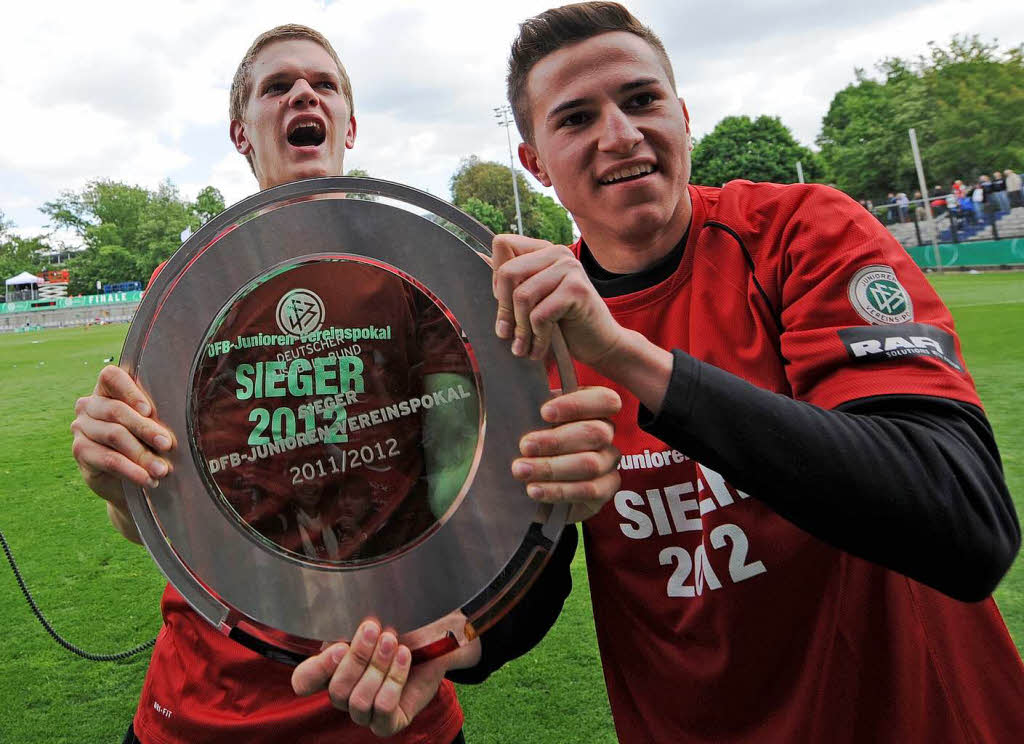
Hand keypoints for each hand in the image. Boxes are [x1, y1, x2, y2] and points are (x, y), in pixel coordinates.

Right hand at [71, 365, 174, 511]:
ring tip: (162, 469)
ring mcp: (82, 427)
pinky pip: (108, 459)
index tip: (149, 410)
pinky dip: (131, 470)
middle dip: (146, 429)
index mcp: (108, 390)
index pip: (111, 377)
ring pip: (114, 435)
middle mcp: (90, 405)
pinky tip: (147, 479)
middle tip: (168, 444)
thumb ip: (156, 418)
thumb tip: (180, 420)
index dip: (130, 391)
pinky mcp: (80, 451)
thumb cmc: (146, 444)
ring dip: (142, 454)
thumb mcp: (151, 428)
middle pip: (117, 410)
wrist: (129, 481)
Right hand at [292, 619, 480, 737]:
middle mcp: (345, 694)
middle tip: (376, 630)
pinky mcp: (389, 722)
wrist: (436, 632)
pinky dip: (394, 681)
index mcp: (332, 668)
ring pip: (359, 702)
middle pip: (336, 690)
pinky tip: (404, 657)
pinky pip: (383, 711)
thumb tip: (338, 627)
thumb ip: (348, 623)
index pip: (304, 681)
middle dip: (358, 658)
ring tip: (394, 642)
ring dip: (378, 668)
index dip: (317, 669)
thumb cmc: (400, 623)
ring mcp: (366, 712)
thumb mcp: (373, 618)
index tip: (340, 646)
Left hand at [492, 234, 624, 366]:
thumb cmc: (564, 324)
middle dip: (503, 310)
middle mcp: (557, 252)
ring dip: (520, 329)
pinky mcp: (577, 289)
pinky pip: (540, 314)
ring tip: (523, 347)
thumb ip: (512, 282)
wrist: (601, 344)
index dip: (496, 279)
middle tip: (507, 335)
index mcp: (543, 250)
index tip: (505, 305)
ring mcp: (569, 268)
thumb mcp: (533, 300)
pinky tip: (540, 349)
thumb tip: (478, 258)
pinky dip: (537, 337)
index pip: (502, 244)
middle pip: (507, 272)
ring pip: (522, 296)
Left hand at [514, 386, 620, 521]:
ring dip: (552, 468)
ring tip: (521, 470)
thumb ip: (531, 407)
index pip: (604, 400)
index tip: (544, 413)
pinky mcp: (606, 488)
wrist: (530, 476)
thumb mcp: (528, 419)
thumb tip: (517, 393)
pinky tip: (535, 490)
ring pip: (591, 464)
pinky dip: (559, 491)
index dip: (577, 405)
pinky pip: (590, 490)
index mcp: (593, 406)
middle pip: (595, 433)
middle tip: (524, 446)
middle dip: (556, 441)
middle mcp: (606, 432)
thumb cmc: (530, 440)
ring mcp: (608, 461)